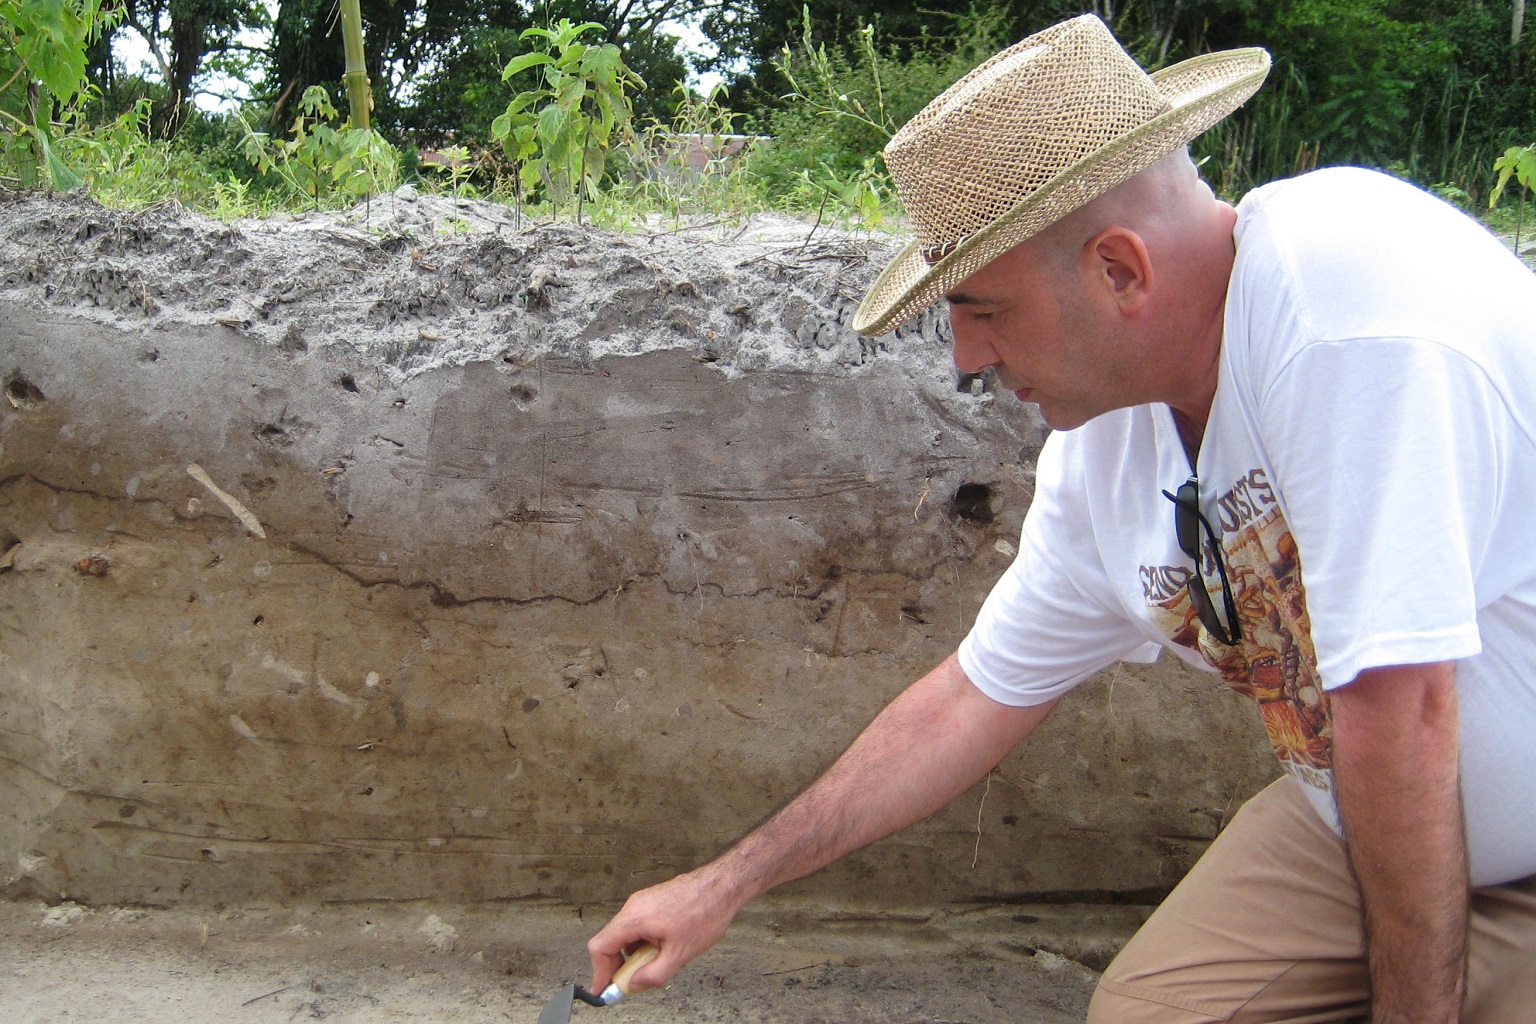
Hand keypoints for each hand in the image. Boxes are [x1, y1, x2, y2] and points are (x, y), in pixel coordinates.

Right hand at [586, 864, 746, 995]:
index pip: (600, 946)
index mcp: (634, 917)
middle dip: (618, 965)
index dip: (599, 971)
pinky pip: (638, 925)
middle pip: (610, 941)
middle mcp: (633, 906)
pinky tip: (664, 947)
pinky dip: (643, 942)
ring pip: (626, 934)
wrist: (722, 886)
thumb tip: (634, 985)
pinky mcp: (653, 901)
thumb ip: (653, 974)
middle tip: (633, 980)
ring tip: (657, 961)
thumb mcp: (679, 954)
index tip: (604, 989)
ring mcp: (643, 901)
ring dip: (633, 954)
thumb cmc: (705, 912)